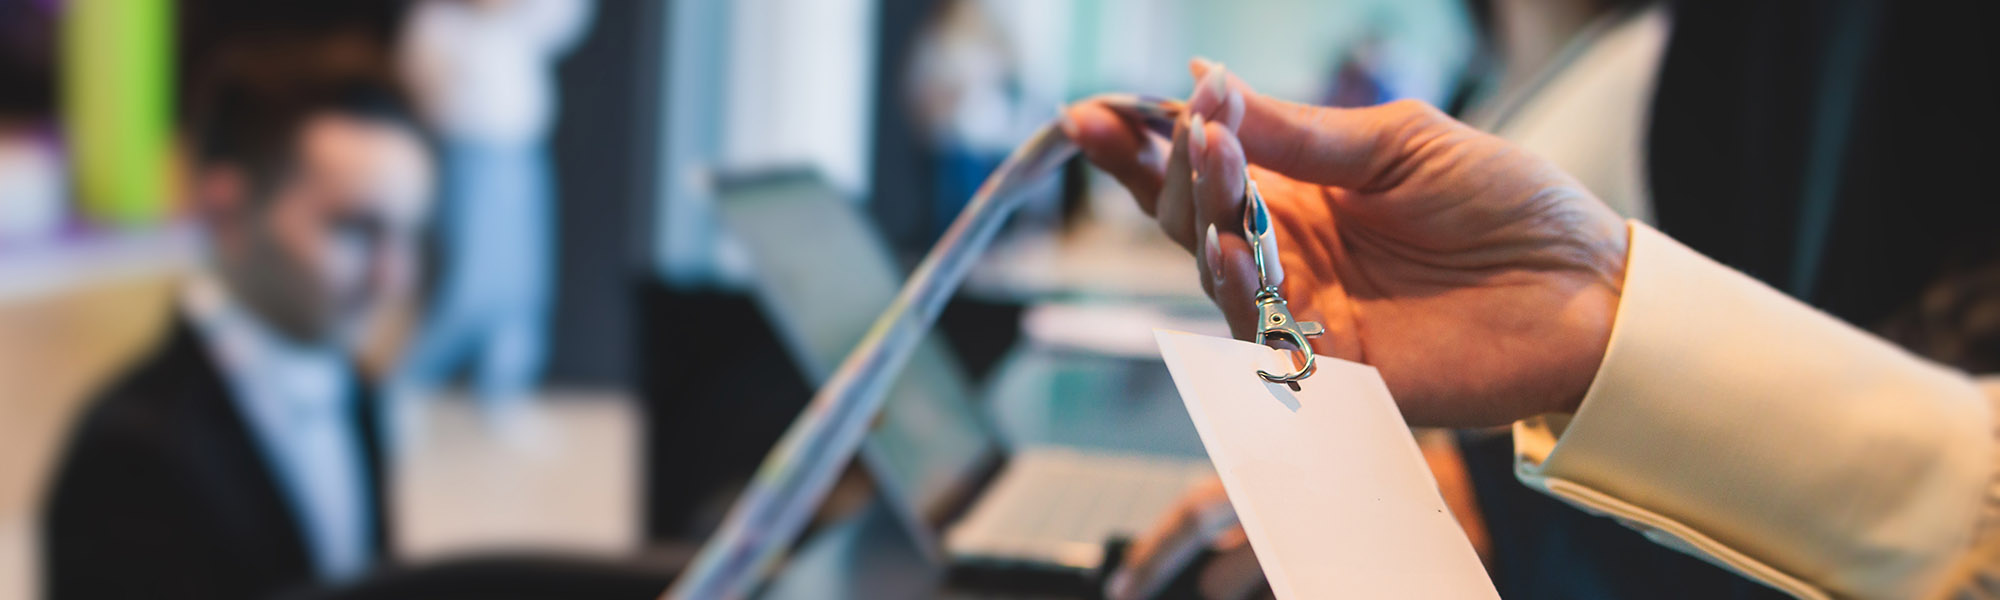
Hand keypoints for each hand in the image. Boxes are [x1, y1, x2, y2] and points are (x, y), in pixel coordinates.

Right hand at [1061, 60, 1628, 426]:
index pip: (1205, 165)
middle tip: (1181, 125)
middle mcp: (1291, 252)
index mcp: (1304, 192)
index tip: (1095, 112)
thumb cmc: (1508, 205)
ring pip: (1213, 268)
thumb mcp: (1399, 141)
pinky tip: (1229, 247)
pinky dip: (1235, 291)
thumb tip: (1203, 80)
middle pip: (1192, 216)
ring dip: (1203, 214)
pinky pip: (1259, 334)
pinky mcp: (1331, 367)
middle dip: (1169, 168)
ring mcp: (1306, 309)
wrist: (1589, 289)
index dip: (1147, 142)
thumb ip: (1298, 129)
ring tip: (1209, 158)